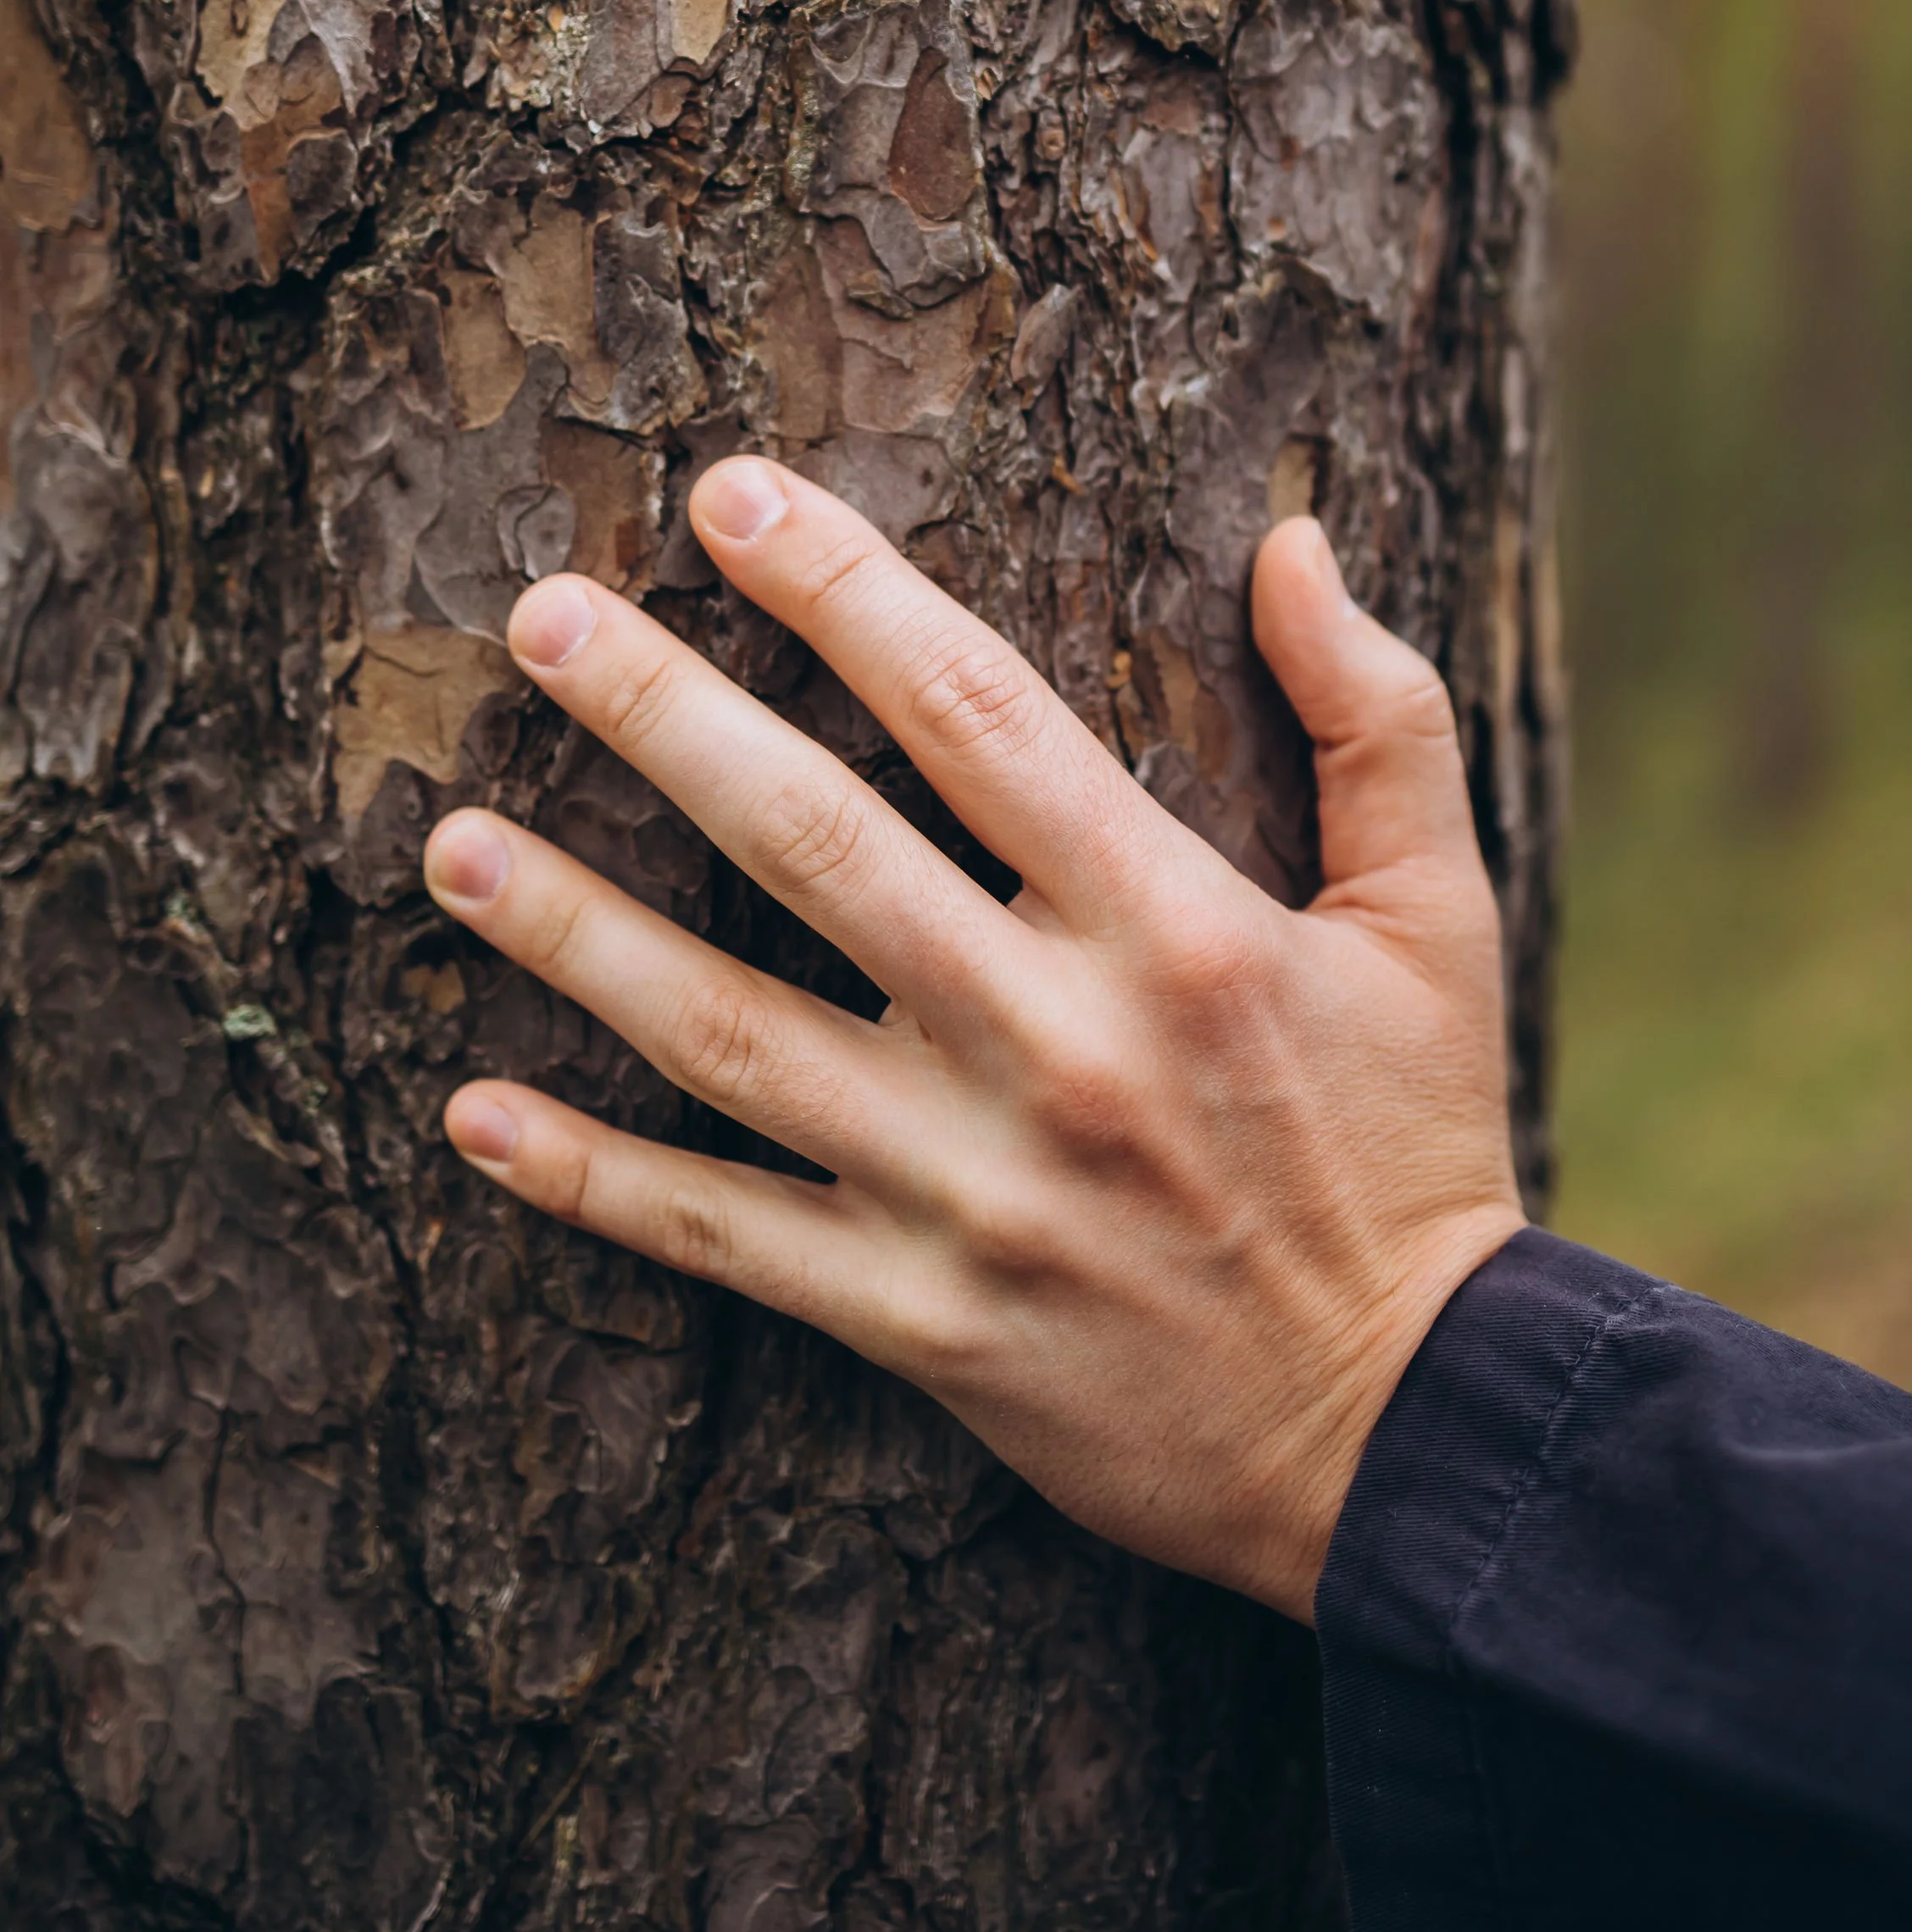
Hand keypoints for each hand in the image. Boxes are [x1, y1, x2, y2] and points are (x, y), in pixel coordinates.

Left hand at [425, 461, 1523, 1622]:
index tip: (731, 496)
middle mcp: (1051, 1043)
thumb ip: (1377, 715)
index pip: (976, 714)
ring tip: (450, 845)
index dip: (845, 589)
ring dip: (578, 934)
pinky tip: (473, 1112)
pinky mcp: (920, 1321)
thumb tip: (1295, 538)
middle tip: (540, 621)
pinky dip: (591, 1181)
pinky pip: (725, 1237)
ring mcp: (969, 1190)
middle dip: (666, 716)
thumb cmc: (1416, 1147)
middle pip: (816, 845)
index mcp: (1172, 925)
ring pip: (729, 1035)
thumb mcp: (1440, 917)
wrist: (1413, 1435)